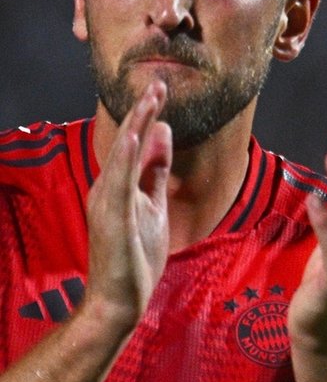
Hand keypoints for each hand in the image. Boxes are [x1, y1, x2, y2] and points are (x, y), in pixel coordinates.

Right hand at [83, 80, 171, 328]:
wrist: (120, 299)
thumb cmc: (135, 254)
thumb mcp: (154, 204)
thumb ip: (156, 171)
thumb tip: (163, 133)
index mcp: (118, 185)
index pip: (134, 143)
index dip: (146, 115)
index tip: (160, 89)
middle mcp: (107, 188)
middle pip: (126, 143)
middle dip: (142, 112)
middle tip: (158, 83)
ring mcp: (108, 203)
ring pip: (122, 157)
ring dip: (134, 127)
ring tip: (148, 100)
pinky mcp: (114, 219)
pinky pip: (120, 183)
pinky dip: (126, 159)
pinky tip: (132, 138)